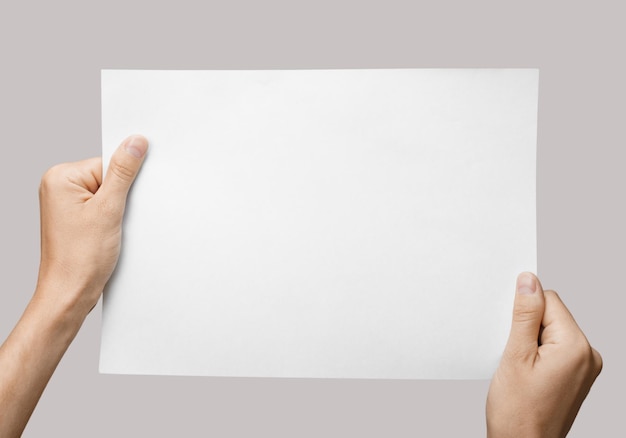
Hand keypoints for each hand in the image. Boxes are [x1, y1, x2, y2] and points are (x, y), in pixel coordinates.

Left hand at [0, 135, 147, 437]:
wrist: (70, 294)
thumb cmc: (80, 258)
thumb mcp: (109, 209)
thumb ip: (123, 172)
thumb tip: (135, 143)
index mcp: (60, 177)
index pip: (107, 162)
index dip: (125, 181)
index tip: (126, 200)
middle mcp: (58, 187)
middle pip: (107, 176)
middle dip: (121, 196)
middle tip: (116, 220)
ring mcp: (65, 204)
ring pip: (107, 194)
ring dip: (118, 210)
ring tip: (108, 231)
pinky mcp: (74, 219)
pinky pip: (102, 207)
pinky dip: (112, 219)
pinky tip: (109, 235)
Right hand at [486, 272, 601, 436]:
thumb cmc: (518, 413)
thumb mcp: (515, 356)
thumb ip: (524, 315)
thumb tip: (529, 281)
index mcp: (576, 347)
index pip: (550, 301)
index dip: (523, 311)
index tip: (509, 330)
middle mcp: (588, 356)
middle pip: (552, 315)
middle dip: (527, 326)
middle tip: (513, 354)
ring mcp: (584, 368)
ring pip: (551, 331)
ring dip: (530, 341)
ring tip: (519, 367)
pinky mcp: (576, 376)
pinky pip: (555, 348)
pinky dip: (536, 353)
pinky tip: (525, 372)